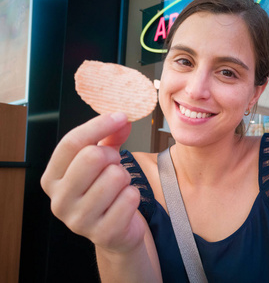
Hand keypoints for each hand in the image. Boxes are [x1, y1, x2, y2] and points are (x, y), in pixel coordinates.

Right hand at [41, 112, 144, 253]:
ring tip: (119, 187)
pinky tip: (125, 203)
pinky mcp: (102, 233)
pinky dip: (134, 195)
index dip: (99, 125)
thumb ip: (109, 137)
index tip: (121, 116)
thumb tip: (122, 119)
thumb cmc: (104, 191)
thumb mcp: (100, 162)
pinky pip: (129, 197)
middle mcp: (59, 201)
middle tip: (115, 165)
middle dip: (113, 156)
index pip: (71, 142)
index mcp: (52, 178)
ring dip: (125, 177)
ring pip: (115, 176)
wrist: (114, 230)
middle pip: (92, 157)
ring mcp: (78, 220)